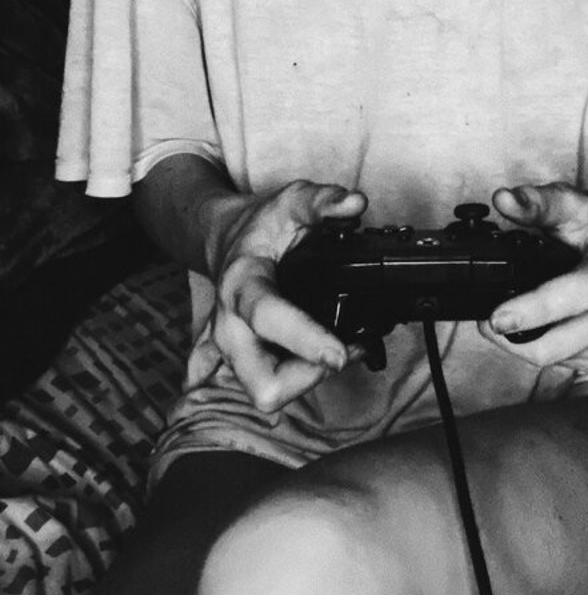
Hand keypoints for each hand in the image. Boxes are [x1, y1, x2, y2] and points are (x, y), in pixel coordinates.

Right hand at [185, 181, 367, 412]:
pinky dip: (287, 383)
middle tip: (339, 353)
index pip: (269, 319)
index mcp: (242, 284)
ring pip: (264, 393)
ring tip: (336, 350)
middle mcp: (228, 324)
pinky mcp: (231, 361)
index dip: (306, 341)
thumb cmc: (263, 223)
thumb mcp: (293, 201)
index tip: (339, 354)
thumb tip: (354, 203)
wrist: (226, 235)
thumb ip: (325, 201)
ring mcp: (226, 347)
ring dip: (305, 381)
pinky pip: (255, 387)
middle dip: (306, 379)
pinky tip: (310, 363)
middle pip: (262, 384)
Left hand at [479, 183, 587, 371]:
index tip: (498, 317)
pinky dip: (541, 349)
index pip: (580, 293)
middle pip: (561, 342)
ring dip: (524, 346)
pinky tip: (536, 327)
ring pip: (556, 358)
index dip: (536, 309)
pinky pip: (563, 364)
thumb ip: (535, 202)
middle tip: (485, 319)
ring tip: (509, 318)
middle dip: (514, 337)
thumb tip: (504, 199)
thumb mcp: (569, 202)